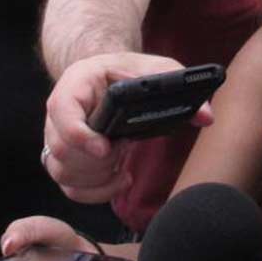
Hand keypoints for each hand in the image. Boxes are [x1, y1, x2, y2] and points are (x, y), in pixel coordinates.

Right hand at [42, 52, 211, 203]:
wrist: (110, 76)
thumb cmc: (129, 71)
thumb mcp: (155, 68)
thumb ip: (177, 83)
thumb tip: (205, 116)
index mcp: (75, 82)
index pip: (60, 110)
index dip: (80, 135)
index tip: (107, 148)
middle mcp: (58, 111)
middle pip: (60, 150)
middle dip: (97, 160)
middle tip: (121, 150)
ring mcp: (56, 136)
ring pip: (63, 172)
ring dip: (97, 177)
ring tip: (120, 163)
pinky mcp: (63, 158)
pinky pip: (69, 187)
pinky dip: (95, 192)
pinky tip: (120, 179)